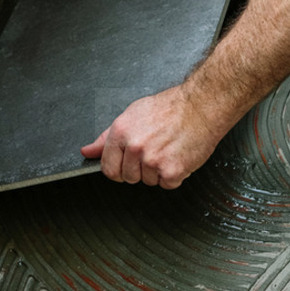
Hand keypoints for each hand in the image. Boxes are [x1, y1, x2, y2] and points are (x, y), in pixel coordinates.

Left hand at [80, 84, 225, 187]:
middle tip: (156, 149)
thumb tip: (87, 151)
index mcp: (121, 133)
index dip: (119, 168)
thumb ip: (107, 137)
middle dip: (142, 169)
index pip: (108, 168)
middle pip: (129, 177)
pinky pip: (168, 184)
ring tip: (169, 149)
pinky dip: (176, 175)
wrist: (202, 106)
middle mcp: (134, 147)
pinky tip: (179, 156)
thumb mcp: (133, 114)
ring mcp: (153, 160)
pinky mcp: (172, 171)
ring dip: (160, 171)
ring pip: (149, 181)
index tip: (129, 164)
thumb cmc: (171, 107)